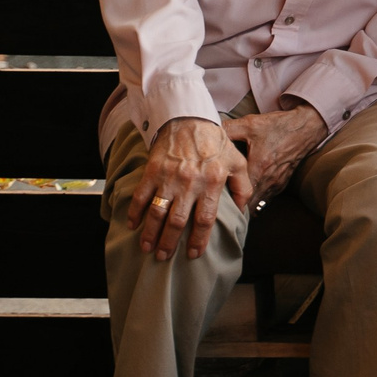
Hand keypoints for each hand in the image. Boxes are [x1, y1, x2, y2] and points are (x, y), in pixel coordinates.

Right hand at [128, 117, 250, 261]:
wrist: (189, 119)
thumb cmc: (215, 142)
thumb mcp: (237, 162)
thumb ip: (243, 187)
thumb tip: (244, 210)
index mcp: (211, 182)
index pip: (205, 219)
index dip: (198, 239)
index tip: (194, 254)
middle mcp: (189, 182)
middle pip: (178, 221)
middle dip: (169, 242)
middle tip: (163, 257)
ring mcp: (169, 177)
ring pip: (157, 212)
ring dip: (150, 233)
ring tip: (147, 248)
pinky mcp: (152, 171)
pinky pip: (141, 195)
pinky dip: (135, 212)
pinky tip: (133, 225)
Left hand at [219, 102, 328, 205]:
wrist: (307, 126)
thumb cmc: (279, 126)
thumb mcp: (250, 124)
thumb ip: (227, 129)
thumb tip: (205, 130)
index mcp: (257, 168)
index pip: (239, 196)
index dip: (226, 203)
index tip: (213, 202)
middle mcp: (268, 180)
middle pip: (248, 206)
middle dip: (234, 209)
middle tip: (219, 208)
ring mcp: (277, 183)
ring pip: (258, 205)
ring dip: (245, 207)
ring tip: (230, 207)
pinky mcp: (283, 183)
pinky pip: (267, 199)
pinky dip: (256, 201)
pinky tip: (247, 198)